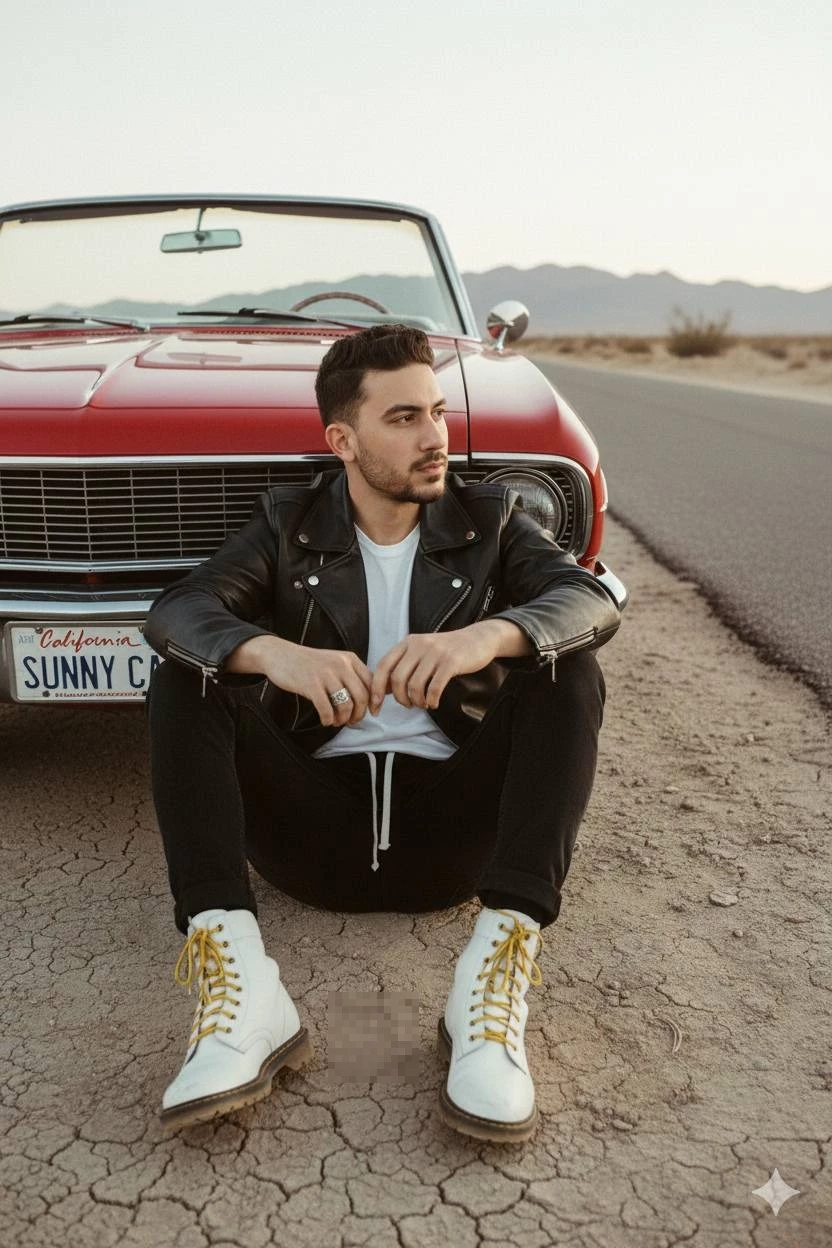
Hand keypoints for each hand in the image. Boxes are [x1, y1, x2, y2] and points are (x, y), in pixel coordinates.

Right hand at [227, 636, 371, 726]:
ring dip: (343, 719)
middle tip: (351, 722)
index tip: (372, 713)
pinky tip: (325, 720)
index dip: (374, 702)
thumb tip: (367, 700)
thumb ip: (351, 675)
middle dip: (359, 714)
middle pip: (362, 696)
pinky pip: (327, 709)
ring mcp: (326, 674)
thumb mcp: (334, 662)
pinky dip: (328, 719)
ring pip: (346, 705)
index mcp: (350, 658)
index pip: (371, 683)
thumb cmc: (309, 663)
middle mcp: (341, 664)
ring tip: (336, 721)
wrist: (280, 655)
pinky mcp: (311, 684)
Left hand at [370, 620, 528, 711]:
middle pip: (397, 679)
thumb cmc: (446, 651)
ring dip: (417, 701)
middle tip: (410, 705)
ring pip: (415, 685)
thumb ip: (402, 667)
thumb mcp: (421, 652)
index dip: (376, 689)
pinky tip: (434, 703)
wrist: (477, 639)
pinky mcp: (451, 661)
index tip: (375, 707)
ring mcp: (435, 653)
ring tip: (423, 704)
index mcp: (407, 643)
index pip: (383, 667)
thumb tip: (382, 690)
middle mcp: (419, 645)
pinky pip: (434, 688)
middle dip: (400, 699)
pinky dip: (431, 700)